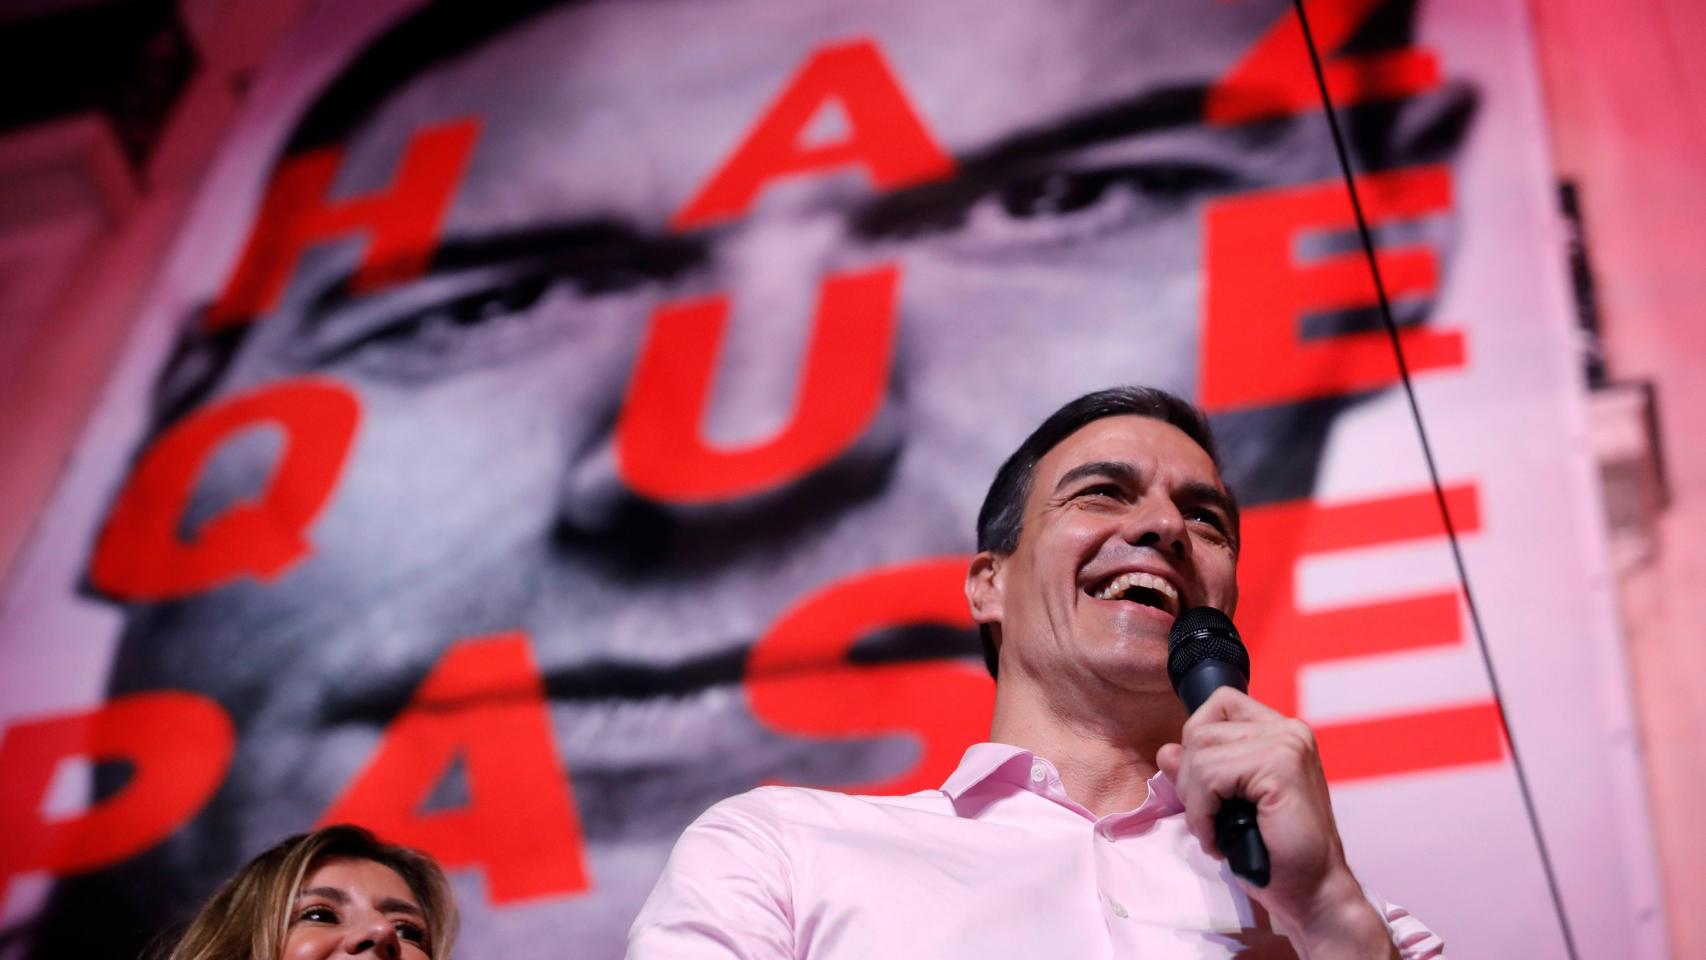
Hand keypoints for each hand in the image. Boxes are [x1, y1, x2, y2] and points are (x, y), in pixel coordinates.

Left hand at [1155, 687, 1396, 958]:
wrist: (1311, 891)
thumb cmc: (1272, 851)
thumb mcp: (1225, 804)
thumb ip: (1198, 772)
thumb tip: (1166, 750)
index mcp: (1280, 731)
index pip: (1219, 704)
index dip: (1197, 744)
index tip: (1208, 790)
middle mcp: (1288, 730)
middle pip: (1200, 730)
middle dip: (1190, 780)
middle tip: (1209, 818)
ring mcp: (1287, 744)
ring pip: (1200, 752)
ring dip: (1195, 800)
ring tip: (1215, 830)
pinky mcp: (1281, 766)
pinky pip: (1210, 776)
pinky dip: (1202, 813)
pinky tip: (1217, 838)